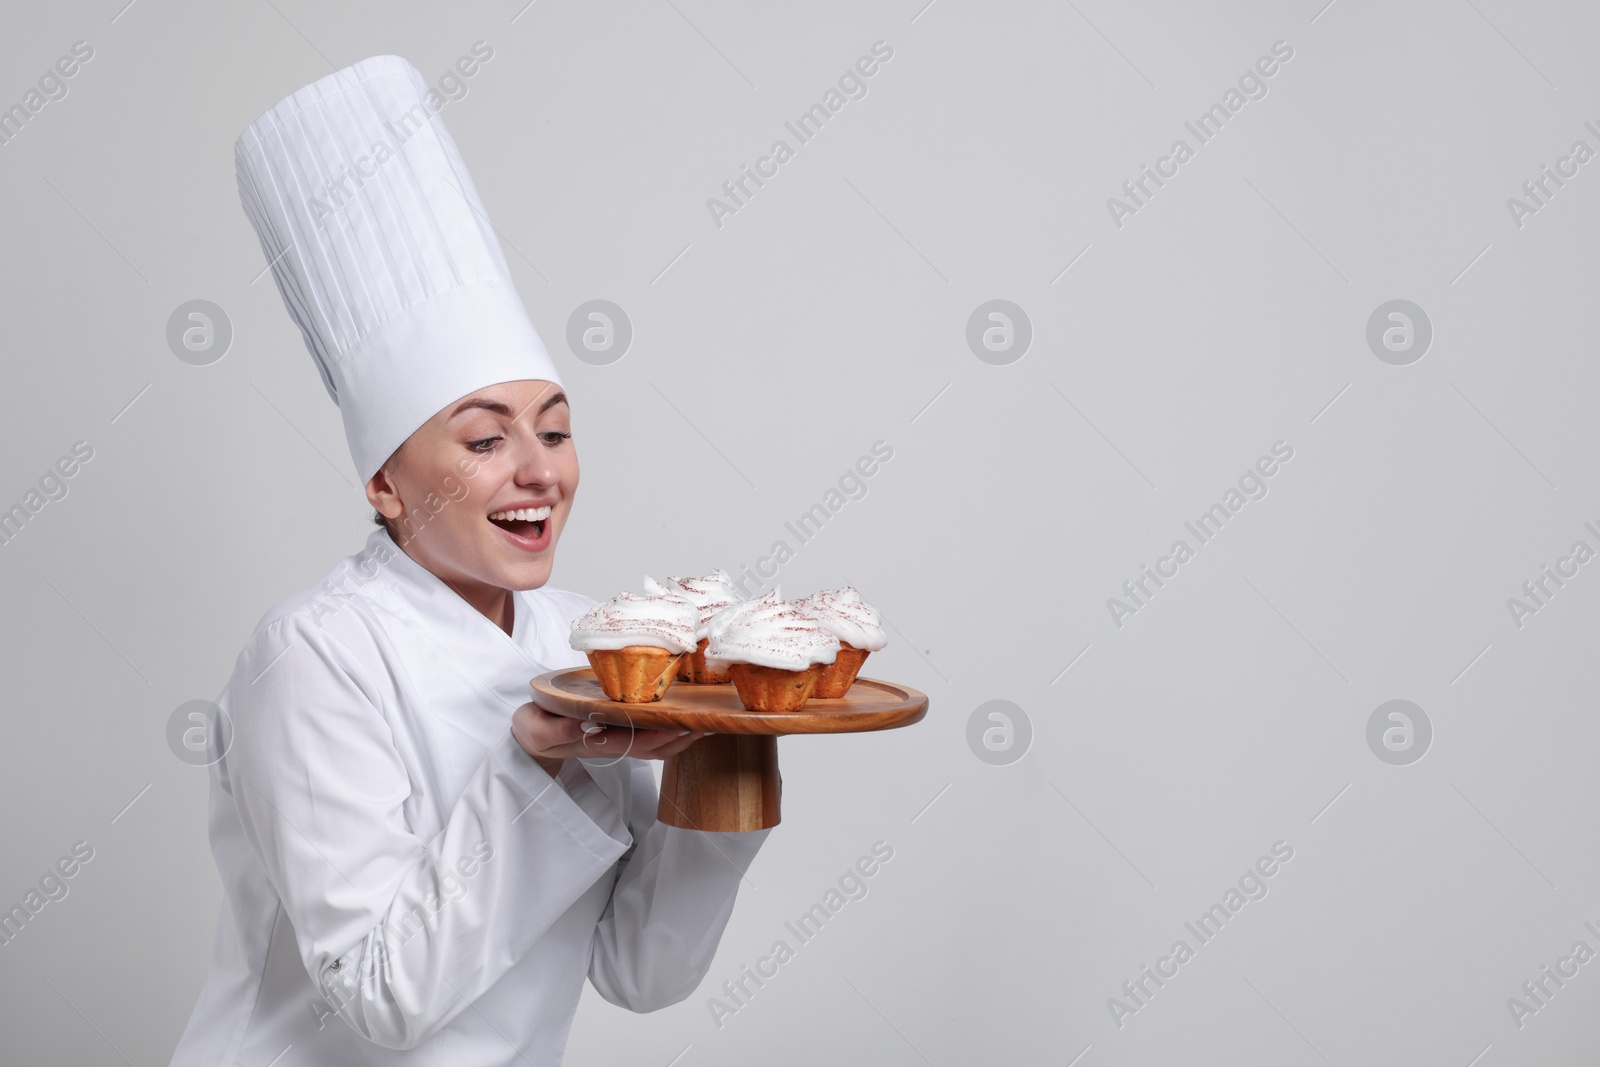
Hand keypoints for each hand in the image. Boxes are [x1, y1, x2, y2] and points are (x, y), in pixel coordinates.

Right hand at [512, 700, 708, 776]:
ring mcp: (616, 740)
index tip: (681, 728)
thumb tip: (581, 723)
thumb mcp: (535, 729)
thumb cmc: (534, 730)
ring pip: (655, 745)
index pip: (632, 743)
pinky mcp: (619, 733)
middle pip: (652, 748)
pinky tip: (686, 717)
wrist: (531, 737)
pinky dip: (670, 729)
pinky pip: (650, 736)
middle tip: (706, 722)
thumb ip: (554, 729)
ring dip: (681, 736)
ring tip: (706, 720)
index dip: (659, 738)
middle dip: (680, 738)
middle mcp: (610, 744)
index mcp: (593, 742)